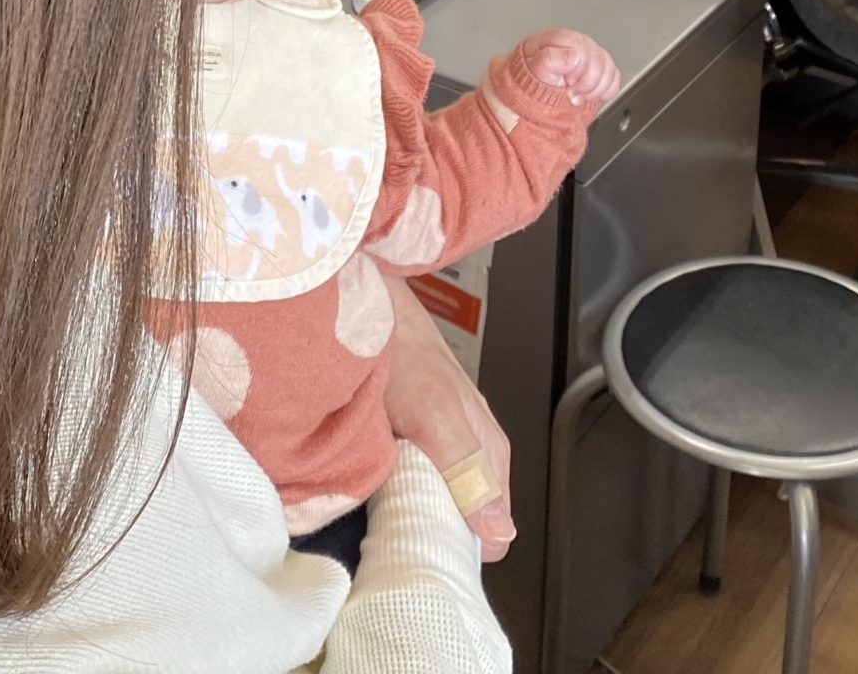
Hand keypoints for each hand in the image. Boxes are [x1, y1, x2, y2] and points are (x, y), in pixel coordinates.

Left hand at [379, 266, 514, 559]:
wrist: (358, 301)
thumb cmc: (400, 346)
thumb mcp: (437, 411)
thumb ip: (468, 467)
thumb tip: (499, 531)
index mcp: (488, 450)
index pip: (492, 530)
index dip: (460, 549)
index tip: (425, 556)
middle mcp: (464, 451)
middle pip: (458, 519)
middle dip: (427, 533)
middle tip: (390, 536)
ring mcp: (430, 445)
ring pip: (427, 503)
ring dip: (401, 514)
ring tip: (371, 514)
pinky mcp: (399, 439)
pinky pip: (398, 484)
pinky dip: (379, 493)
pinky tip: (360, 490)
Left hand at [518, 29, 620, 109]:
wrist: (535, 98)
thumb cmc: (530, 82)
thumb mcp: (534, 71)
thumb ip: (549, 60)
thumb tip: (571, 56)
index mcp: (558, 39)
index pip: (581, 46)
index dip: (577, 69)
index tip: (567, 83)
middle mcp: (576, 44)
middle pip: (599, 58)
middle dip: (586, 83)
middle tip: (571, 92)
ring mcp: (589, 57)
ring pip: (609, 68)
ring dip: (595, 89)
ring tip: (577, 96)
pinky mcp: (599, 70)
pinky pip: (614, 77)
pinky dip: (605, 91)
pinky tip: (589, 95)